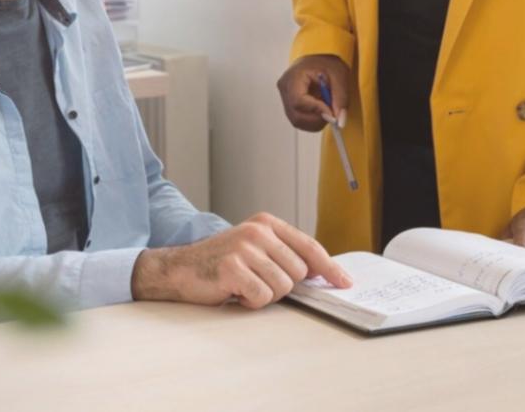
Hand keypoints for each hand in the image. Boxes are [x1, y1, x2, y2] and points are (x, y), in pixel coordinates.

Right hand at [131, 212, 352, 308]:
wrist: (180, 269)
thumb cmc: (220, 262)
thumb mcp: (255, 249)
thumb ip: (285, 255)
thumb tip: (321, 273)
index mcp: (267, 223)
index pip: (309, 246)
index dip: (329, 268)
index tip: (344, 282)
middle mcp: (258, 231)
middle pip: (298, 273)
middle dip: (282, 285)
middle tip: (257, 281)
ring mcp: (245, 247)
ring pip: (282, 287)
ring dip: (265, 294)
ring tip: (244, 285)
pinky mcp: (233, 267)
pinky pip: (261, 296)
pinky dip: (250, 301)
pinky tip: (235, 292)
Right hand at [276, 54, 353, 131]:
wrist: (318, 58)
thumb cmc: (327, 62)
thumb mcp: (340, 75)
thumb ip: (341, 98)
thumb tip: (339, 121)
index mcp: (294, 76)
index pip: (298, 101)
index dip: (316, 110)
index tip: (332, 113)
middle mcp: (285, 88)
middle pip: (297, 116)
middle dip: (318, 119)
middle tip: (333, 113)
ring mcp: (285, 98)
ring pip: (298, 121)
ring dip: (316, 121)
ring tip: (326, 107)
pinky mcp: (289, 105)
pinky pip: (299, 120)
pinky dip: (313, 120)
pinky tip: (320, 109)